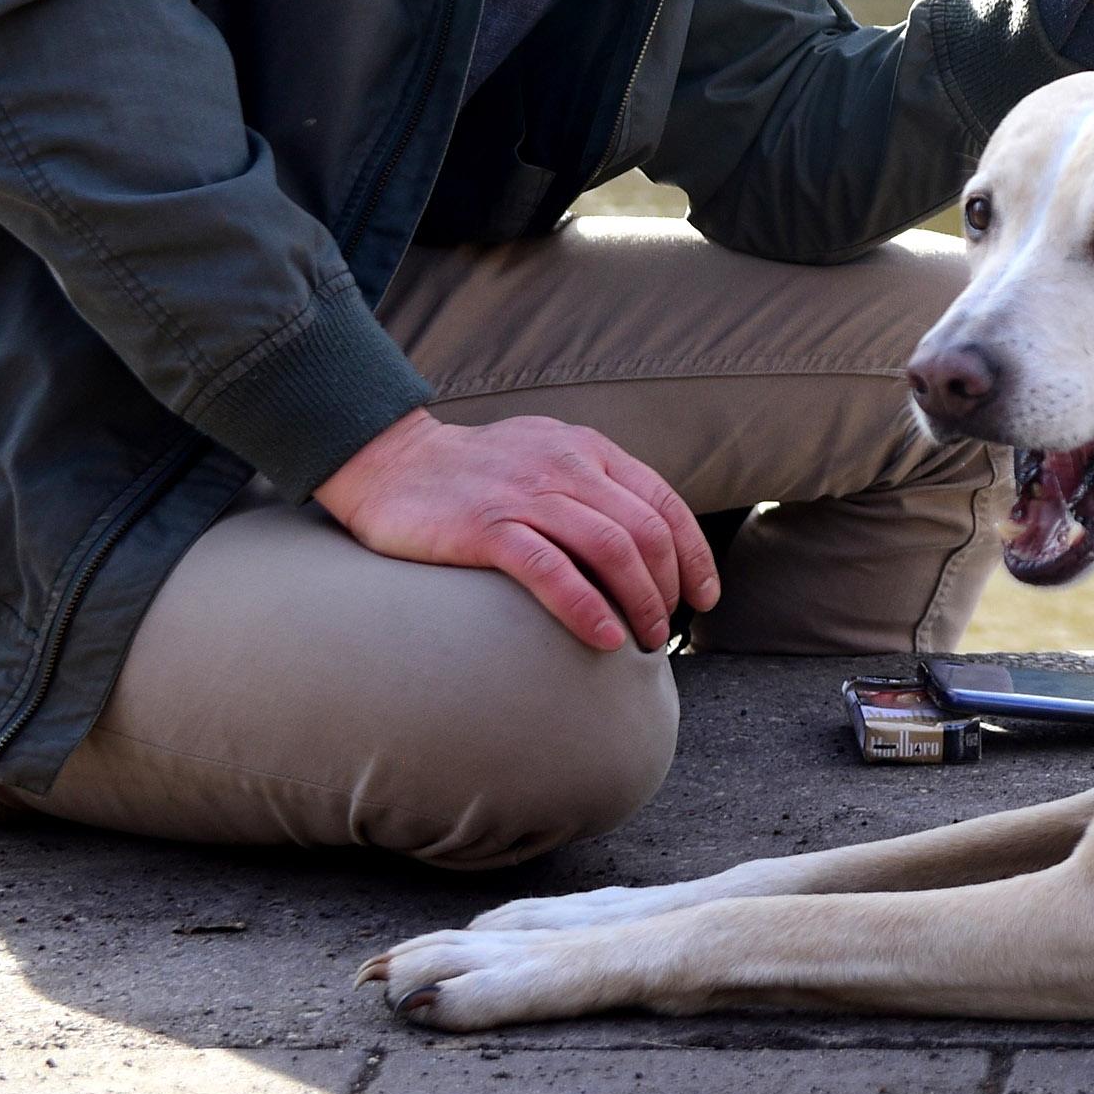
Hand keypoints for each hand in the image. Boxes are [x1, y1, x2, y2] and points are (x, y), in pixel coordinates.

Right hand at [313, 408, 718, 653]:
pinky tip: (603, 639)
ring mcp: (526, 495)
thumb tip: (641, 544)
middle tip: (665, 630)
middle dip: (668, 588)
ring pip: (610, 549)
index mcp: (588, 449)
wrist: (389, 461)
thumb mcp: (546, 456)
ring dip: (638, 603)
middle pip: (645, 531)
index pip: (663, 502)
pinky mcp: (486, 526)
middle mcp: (566, 466)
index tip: (704, 597)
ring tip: (644, 643)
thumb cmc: (473, 473)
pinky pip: (551, 569)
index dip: (693, 555)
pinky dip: (586, 607)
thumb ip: (592, 486)